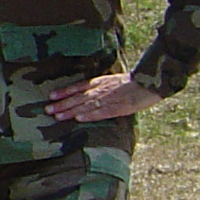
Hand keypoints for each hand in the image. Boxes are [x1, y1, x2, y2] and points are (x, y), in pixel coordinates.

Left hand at [46, 73, 161, 121]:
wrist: (152, 82)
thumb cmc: (132, 83)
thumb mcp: (112, 80)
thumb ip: (99, 86)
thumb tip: (83, 94)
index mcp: (101, 82)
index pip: (79, 86)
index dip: (64, 91)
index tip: (51, 96)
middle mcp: (102, 90)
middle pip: (79, 97)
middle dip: (62, 104)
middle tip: (47, 109)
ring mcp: (110, 99)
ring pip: (87, 105)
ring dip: (71, 111)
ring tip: (57, 116)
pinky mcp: (120, 108)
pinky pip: (103, 112)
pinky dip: (90, 115)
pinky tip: (79, 118)